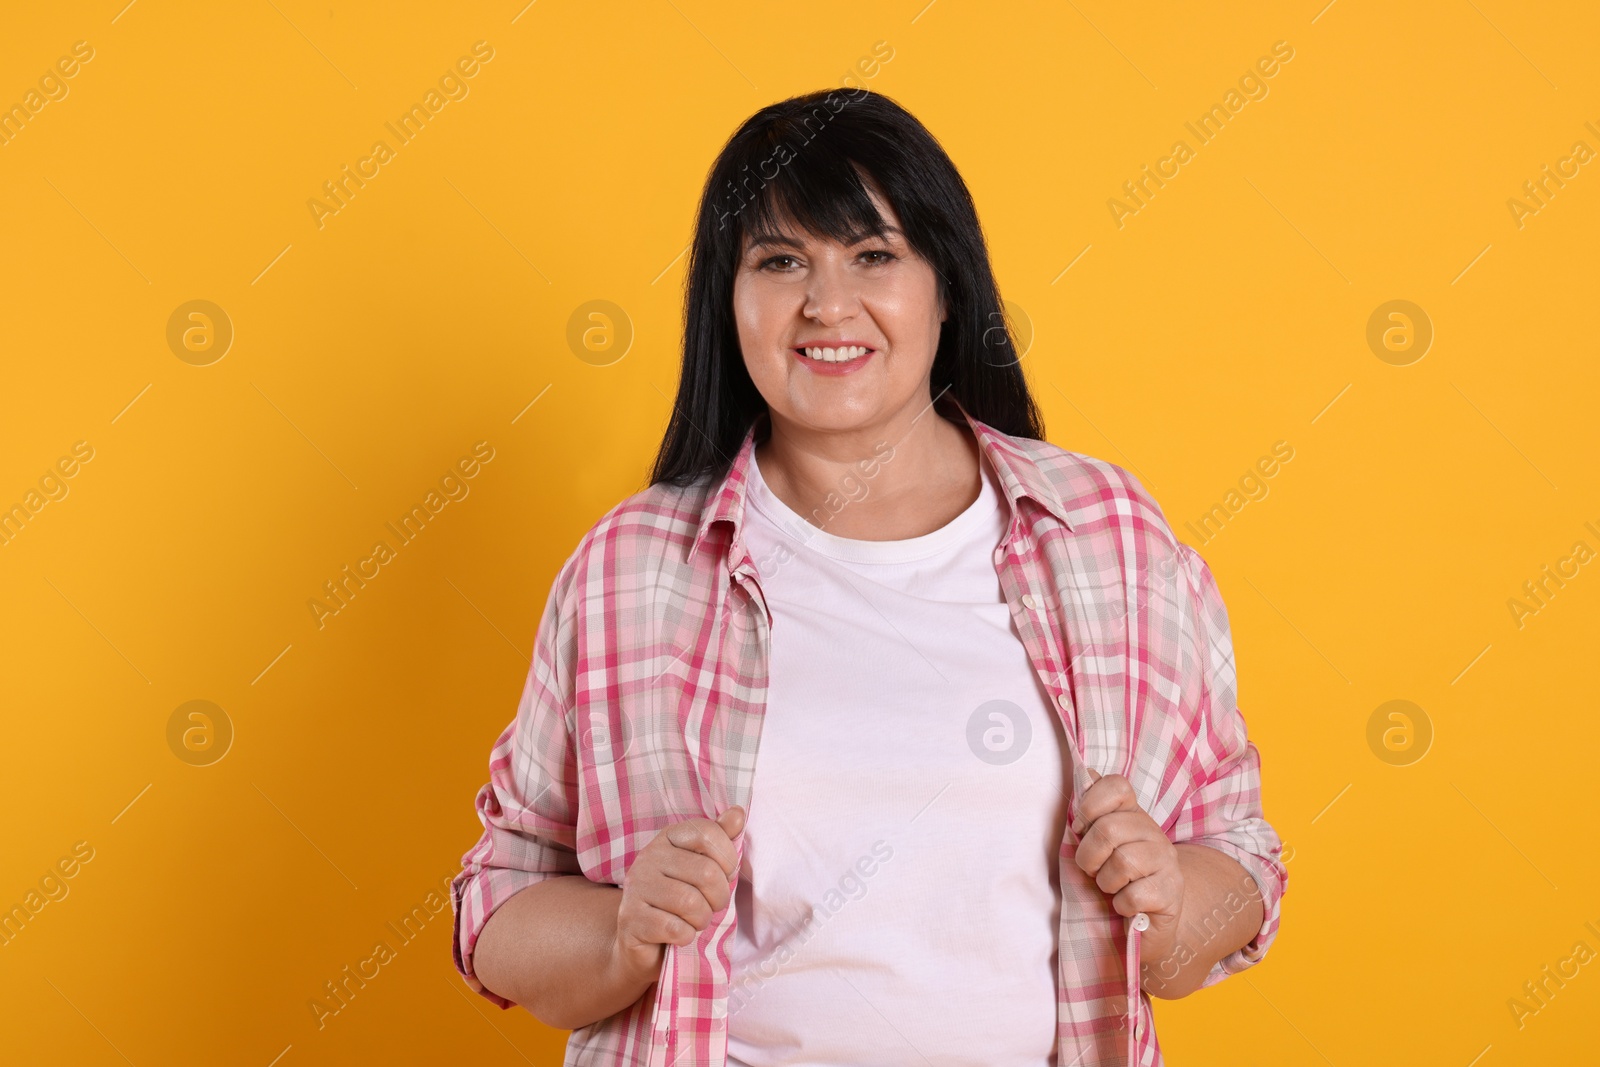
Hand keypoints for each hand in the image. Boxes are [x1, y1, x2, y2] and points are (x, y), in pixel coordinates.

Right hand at [610, 806, 745, 983]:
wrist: (644, 941)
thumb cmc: (681, 899)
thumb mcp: (703, 866)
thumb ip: (720, 839)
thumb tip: (738, 812)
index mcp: (668, 837)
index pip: (707, 833)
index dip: (728, 857)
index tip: (726, 874)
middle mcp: (648, 857)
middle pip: (706, 873)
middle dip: (719, 897)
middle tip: (712, 906)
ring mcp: (636, 887)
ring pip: (691, 903)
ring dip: (702, 919)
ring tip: (695, 920)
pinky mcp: (630, 919)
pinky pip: (675, 929)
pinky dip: (686, 936)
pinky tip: (678, 934)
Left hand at [1071, 770, 1183, 961]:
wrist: (1144, 927)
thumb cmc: (1114, 883)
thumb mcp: (1097, 847)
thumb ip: (1091, 814)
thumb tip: (1085, 773)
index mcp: (1133, 816)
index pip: (1117, 786)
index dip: (1091, 804)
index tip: (1081, 828)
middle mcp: (1154, 833)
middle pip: (1109, 829)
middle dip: (1088, 856)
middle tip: (1092, 870)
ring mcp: (1167, 861)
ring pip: (1122, 862)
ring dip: (1105, 883)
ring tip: (1112, 889)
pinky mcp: (1172, 893)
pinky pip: (1134, 895)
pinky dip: (1121, 905)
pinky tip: (1127, 907)